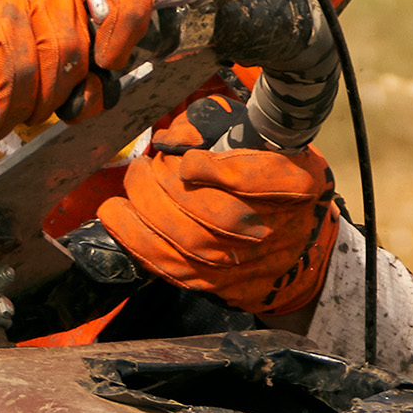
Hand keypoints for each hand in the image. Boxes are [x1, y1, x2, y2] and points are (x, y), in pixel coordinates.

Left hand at [97, 113, 339, 315]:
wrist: (293, 244)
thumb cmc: (270, 179)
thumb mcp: (265, 143)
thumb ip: (224, 127)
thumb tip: (176, 135)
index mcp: (295, 184)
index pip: (254, 179)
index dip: (215, 170)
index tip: (188, 160)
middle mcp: (276, 228)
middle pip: (215, 214)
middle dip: (167, 188)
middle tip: (143, 169)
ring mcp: (246, 262)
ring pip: (188, 243)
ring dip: (147, 213)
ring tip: (129, 188)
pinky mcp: (218, 284)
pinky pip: (172, 267)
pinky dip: (139, 241)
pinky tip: (118, 217)